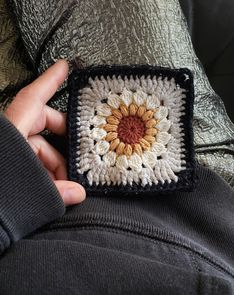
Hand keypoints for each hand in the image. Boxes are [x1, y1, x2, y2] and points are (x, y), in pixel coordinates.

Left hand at [4, 60, 85, 205]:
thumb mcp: (26, 192)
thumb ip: (55, 192)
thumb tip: (78, 193)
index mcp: (11, 134)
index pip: (33, 98)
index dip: (49, 80)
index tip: (64, 67)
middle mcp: (10, 137)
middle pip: (42, 123)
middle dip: (63, 138)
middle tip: (80, 149)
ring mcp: (9, 150)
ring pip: (38, 146)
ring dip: (55, 164)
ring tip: (66, 184)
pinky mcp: (9, 162)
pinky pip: (31, 160)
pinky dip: (44, 171)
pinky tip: (55, 187)